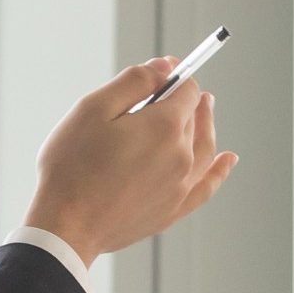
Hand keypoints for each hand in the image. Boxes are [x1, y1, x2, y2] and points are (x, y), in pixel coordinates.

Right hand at [24, 58, 238, 263]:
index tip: (165, 72)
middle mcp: (182, 156)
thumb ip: (134, 82)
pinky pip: (207, 186)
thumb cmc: (71, 166)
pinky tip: (228, 160)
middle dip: (185, 101)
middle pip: (195, 118)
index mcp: (165, 127)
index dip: (177, 76)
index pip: (187, 90)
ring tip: (206, 110)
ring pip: (205, 148)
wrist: (66, 226)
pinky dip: (219, 171)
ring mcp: (180, 187)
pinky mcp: (172, 211)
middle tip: (174, 89)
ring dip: (206, 125)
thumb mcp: (94, 108)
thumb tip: (165, 65)